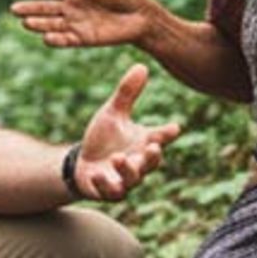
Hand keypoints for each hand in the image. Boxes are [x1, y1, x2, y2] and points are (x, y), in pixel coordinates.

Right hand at [13, 0, 153, 49]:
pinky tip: (46, 38)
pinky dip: (55, 40)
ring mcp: (74, 22)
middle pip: (45, 7)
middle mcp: (69, 6)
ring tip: (26, 23)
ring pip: (51, 24)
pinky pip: (65, 39)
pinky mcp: (82, 38)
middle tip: (14, 9)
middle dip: (30, 8)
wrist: (142, 17)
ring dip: (38, 24)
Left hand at [74, 63, 179, 200]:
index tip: (174, 128)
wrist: (82, 163)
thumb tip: (141, 65)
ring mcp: (124, 180)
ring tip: (118, 158)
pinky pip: (109, 192)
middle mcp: (138, 163)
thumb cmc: (103, 138)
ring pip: (132, 179)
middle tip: (151, 148)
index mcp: (142, 143)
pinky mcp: (107, 191)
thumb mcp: (113, 113)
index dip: (166, 134)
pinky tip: (97, 174)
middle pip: (150, 163)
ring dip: (127, 170)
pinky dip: (104, 184)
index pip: (159, 138)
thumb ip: (127, 93)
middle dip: (152, 157)